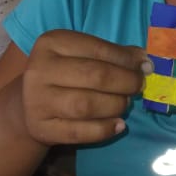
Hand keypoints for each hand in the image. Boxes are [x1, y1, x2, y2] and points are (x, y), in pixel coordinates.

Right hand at [22, 29, 150, 145]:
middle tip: (137, 86)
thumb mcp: (81, 56)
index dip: (127, 59)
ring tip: (125, 104)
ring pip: (86, 105)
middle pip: (95, 76)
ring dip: (115, 105)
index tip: (146, 67)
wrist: (29, 104)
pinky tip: (118, 125)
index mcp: (51, 43)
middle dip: (125, 82)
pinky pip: (79, 132)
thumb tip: (144, 60)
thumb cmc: (63, 75)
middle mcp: (40, 70)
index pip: (98, 49)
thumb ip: (111, 55)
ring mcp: (37, 101)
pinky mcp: (41, 128)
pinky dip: (104, 129)